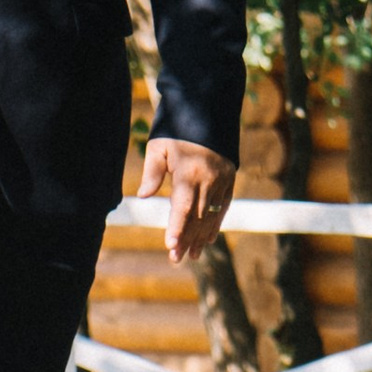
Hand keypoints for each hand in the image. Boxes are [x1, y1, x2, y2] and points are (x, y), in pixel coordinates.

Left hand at [138, 134, 236, 264]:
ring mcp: (222, 181)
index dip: (177, 227)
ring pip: (211, 215)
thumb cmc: (177, 129)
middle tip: (176, 259)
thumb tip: (143, 195)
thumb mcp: (158, 145)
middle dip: (187, 239)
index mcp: (189, 172)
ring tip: (191, 256)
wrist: (209, 111)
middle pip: (197, 216)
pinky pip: (223, 207)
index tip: (171, 245)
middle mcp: (208, 180)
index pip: (183, 206)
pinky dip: (215, 224)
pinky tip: (208, 239)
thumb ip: (152, 171)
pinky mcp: (229, 180)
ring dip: (201, 237)